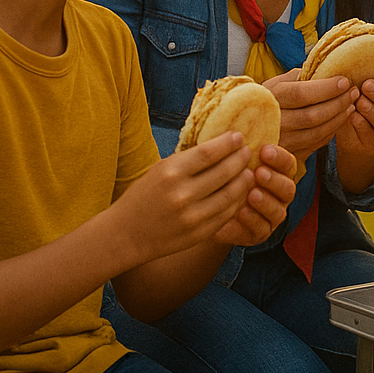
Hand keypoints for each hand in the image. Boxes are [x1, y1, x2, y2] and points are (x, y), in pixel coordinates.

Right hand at [112, 132, 256, 266]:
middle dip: (241, 158)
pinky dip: (239, 200)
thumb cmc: (143, 196)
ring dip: (245, 179)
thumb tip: (221, 144)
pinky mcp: (199, 233)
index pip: (209, 153)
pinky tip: (241, 192)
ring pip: (232, 193)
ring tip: (249, 171)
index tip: (238, 137)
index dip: (229, 143)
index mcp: (170, 173)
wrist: (124, 235)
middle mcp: (182, 194)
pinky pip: (228, 213)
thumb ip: (188, 160)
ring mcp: (192, 216)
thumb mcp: (159, 170)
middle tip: (247, 151)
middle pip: (225, 171)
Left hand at [215, 143, 299, 246]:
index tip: (264, 150)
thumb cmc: (219, 180)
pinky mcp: (259, 233)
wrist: (206, 211)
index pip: (287, 164)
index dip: (279, 157)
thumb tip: (231, 124)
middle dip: (274, 179)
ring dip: (266, 201)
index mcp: (276, 173)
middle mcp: (279, 195)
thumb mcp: (225, 162)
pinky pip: (261, 229)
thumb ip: (233, 149)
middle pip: (288, 187)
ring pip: (278, 210)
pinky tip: (240, 213)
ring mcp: (271, 215)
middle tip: (259, 172)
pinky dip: (252, 221)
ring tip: (252, 194)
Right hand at [264, 69, 358, 164]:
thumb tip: (327, 68)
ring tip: (351, 104)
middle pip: (312, 116)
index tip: (345, 81)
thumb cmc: (266, 100)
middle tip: (353, 92)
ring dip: (339, 118)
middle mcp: (272, 123)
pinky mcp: (286, 155)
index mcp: (269, 99)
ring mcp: (279, 142)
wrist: (244, 127)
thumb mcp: (275, 83)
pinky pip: (315, 144)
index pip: (301, 94)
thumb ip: (298, 76)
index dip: (326, 88)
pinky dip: (332, 131)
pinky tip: (340, 119)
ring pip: (316, 132)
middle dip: (338, 103)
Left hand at [335, 66, 373, 159]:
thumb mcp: (365, 87)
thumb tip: (358, 56)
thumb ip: (368, 76)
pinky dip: (362, 125)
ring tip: (359, 102)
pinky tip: (353, 117)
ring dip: (373, 111)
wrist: (353, 133)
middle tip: (367, 85)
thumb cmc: (361, 101)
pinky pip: (371, 136)